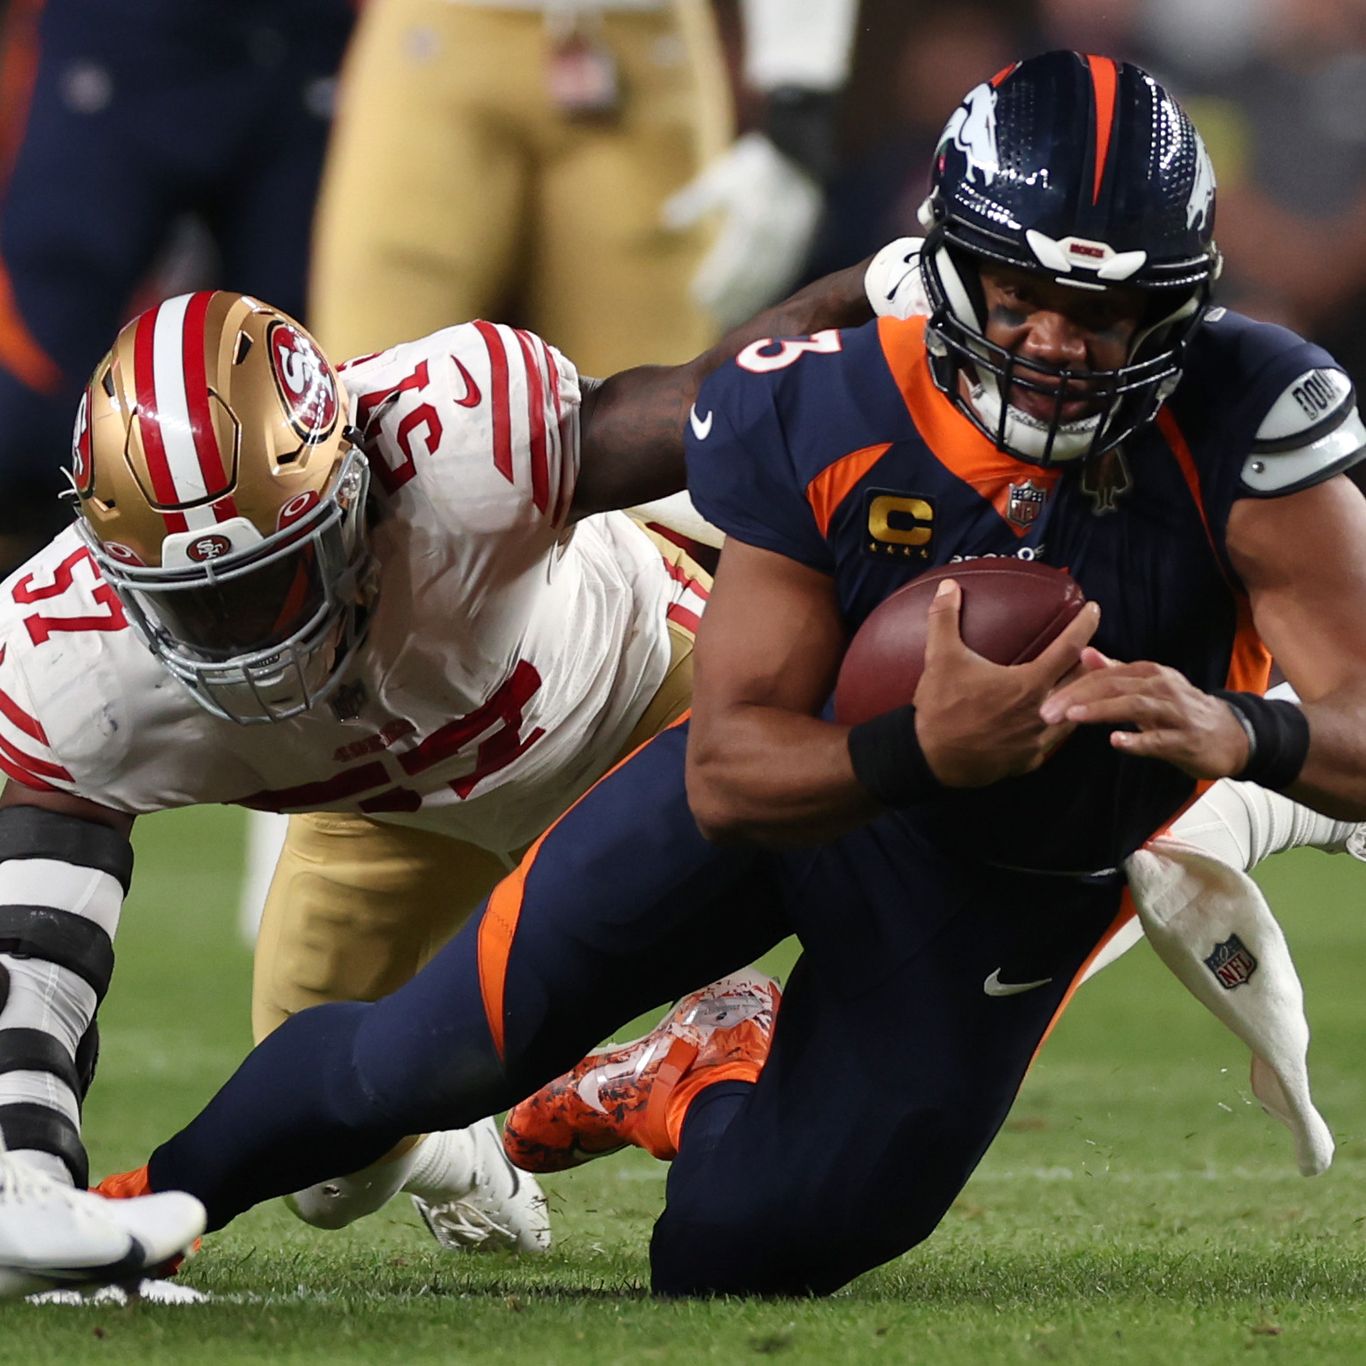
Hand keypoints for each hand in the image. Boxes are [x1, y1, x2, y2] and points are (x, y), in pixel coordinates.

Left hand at [662, 133, 822, 329]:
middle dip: (729, 297)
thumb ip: (695, 202)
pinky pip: (782, 276)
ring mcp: (792, 242)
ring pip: (768, 280)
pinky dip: (765, 293)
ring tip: (726, 316)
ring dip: (747, 301)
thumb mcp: (721, 178)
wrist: (799, 156)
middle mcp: (775, 233)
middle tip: (709, 313)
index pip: (731, 258)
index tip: (696, 297)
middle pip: (750, 275)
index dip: (715, 281)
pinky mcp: (801, 247)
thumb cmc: (751, 168)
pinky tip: (749, 305)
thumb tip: (666, 221)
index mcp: (753, 216)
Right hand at [913, 578, 1102, 786]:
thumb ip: (945, 619)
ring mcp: (1037, 741)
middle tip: (1091, 649)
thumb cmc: (940, 708)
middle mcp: (1041, 713)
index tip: (1093, 610)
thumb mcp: (940, 658)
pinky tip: (1056, 719)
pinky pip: (1054, 741)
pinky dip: (1060, 725)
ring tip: (1079, 684)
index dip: (1083, 626)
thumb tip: (947, 586)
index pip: (1068, 649)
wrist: (930, 759)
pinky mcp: (1028, 761)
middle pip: (1082, 683)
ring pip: (1075, 715)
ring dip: (1080, 697)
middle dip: (1090, 664)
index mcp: (1028, 685)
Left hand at [1038, 653, 1251, 778]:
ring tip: (1074, 717)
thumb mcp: (1147, 687)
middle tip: (1047, 712)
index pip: (1104, 675)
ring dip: (1102, 711)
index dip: (1071, 686)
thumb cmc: (1180, 711)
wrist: (1231, 735)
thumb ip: (1115, 672)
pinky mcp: (1187, 740)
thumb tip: (1084, 652)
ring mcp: (1176, 712)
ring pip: (1135, 706)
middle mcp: (1162, 687)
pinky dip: (1138, 740)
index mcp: (1148, 673)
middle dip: (1077, 697)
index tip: (1041, 700)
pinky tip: (1116, 741)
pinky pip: (1161, 739)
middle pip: (1114, 686)